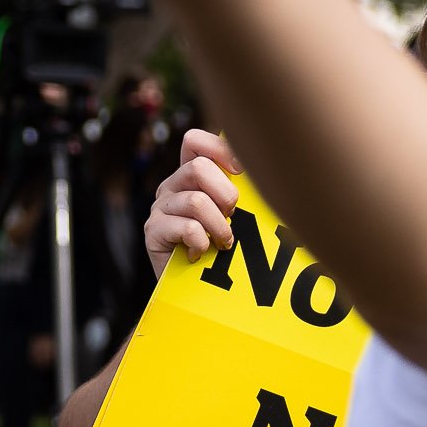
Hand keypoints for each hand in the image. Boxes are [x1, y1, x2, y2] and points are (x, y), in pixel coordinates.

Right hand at [144, 130, 244, 275]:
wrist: (201, 286)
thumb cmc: (227, 244)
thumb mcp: (240, 212)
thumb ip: (246, 190)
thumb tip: (272, 173)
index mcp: (192, 175)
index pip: (194, 141)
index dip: (219, 148)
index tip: (242, 172)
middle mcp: (173, 186)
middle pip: (198, 168)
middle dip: (226, 194)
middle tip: (232, 217)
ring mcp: (160, 207)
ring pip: (196, 201)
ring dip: (220, 225)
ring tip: (224, 242)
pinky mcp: (153, 231)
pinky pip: (187, 228)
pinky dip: (203, 242)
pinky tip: (202, 252)